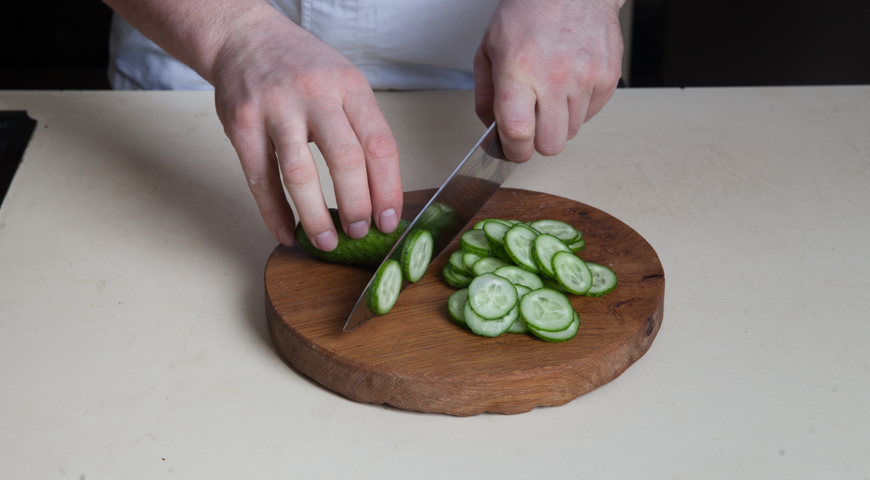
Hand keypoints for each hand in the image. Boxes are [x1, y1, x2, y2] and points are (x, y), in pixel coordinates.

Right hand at [211, 8, 402, 250]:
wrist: (244, 36)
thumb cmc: (301, 67)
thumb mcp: (343, 81)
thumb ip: (361, 127)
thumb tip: (378, 192)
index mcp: (349, 86)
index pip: (379, 144)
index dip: (388, 189)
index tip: (389, 220)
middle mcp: (314, 94)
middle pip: (345, 160)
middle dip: (356, 206)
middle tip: (360, 233)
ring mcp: (275, 108)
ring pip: (300, 173)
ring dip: (315, 216)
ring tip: (327, 242)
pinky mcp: (241, 124)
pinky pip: (260, 178)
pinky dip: (274, 212)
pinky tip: (287, 232)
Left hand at [474, 0, 624, 161]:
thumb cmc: (528, 14)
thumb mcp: (489, 50)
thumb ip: (486, 97)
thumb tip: (493, 133)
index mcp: (519, 69)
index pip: (519, 131)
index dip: (514, 150)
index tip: (512, 149)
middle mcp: (555, 75)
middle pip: (550, 145)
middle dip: (537, 143)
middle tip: (531, 126)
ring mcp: (586, 77)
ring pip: (571, 132)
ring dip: (557, 123)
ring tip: (549, 94)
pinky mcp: (608, 77)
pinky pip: (590, 115)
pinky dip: (577, 109)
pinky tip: (568, 85)